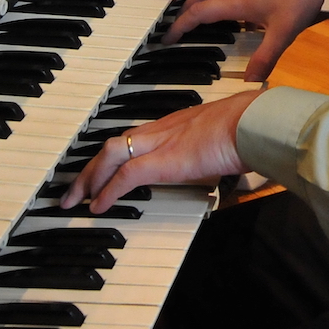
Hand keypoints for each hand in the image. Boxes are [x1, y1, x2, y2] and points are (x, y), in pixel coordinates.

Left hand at [62, 89, 264, 213]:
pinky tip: (97, 207)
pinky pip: (125, 176)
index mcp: (178, 123)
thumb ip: (222, 149)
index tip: (104, 171)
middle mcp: (164, 128)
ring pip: (110, 154)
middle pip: (114, 143)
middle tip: (73, 188)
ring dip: (89, 178)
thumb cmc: (253, 128)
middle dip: (90, 167)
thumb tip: (233, 163)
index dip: (115, 155)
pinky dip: (107, 191)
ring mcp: (161, 142)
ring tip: (74, 199)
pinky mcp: (163, 160)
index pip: (136, 137)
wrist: (255, 122)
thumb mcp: (230, 139)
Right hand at [164, 0, 328, 80]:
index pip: (198, 14)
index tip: (167, 39)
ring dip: (199, 1)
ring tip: (196, 17)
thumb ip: (266, 57)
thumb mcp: (284, 32)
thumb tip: (250, 81)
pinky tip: (232, 12)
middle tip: (176, 26)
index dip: (180, 27)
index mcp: (237, 2)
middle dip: (183, 11)